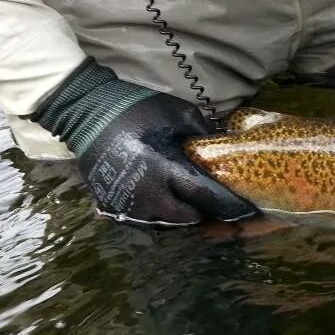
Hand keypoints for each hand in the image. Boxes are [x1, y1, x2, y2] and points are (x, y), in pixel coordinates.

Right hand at [33, 59, 256, 225]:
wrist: (88, 112)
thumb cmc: (139, 109)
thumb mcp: (180, 113)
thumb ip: (205, 134)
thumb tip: (227, 150)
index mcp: (164, 166)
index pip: (204, 195)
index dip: (228, 206)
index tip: (246, 211)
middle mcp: (145, 191)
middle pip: (186, 219)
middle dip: (204, 214)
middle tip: (214, 204)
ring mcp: (125, 202)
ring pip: (164, 224)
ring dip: (181, 218)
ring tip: (191, 204)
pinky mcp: (111, 205)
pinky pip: (143, 221)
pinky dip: (158, 217)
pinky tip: (166, 203)